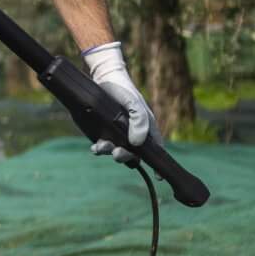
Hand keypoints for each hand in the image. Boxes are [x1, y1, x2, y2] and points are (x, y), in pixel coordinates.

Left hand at [82, 41, 155, 164]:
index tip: (159, 176)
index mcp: (146, 130)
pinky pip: (102, 146)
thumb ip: (139, 120)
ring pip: (116, 151)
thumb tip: (136, 142)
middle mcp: (132, 136)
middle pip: (134, 154)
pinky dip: (99, 148)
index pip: (155, 150)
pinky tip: (95, 146)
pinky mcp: (101, 134)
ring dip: (110, 152)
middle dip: (126, 157)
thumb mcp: (134, 103)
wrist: (103, 79)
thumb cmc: (124, 91)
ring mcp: (116, 136)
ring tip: (102, 147)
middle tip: (118, 153)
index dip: (158, 164)